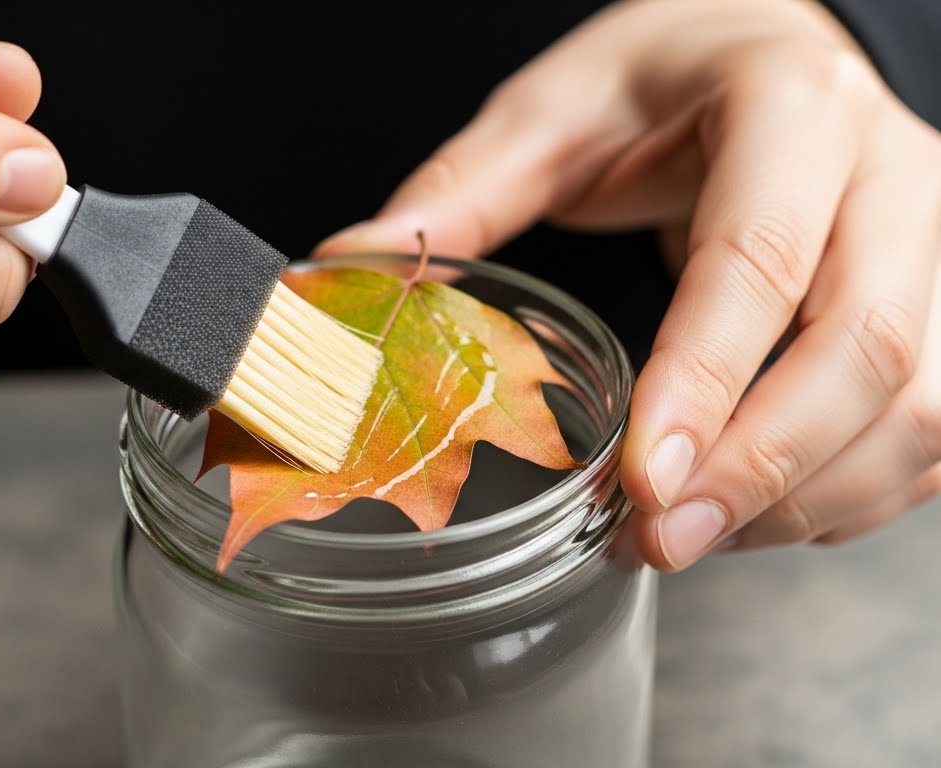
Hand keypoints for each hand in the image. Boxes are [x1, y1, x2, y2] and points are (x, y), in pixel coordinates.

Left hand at [316, 0, 940, 569]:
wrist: (779, 46)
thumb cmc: (674, 73)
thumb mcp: (559, 106)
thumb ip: (465, 189)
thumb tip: (355, 264)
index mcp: (789, 107)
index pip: (759, 259)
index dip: (704, 382)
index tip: (641, 479)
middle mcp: (890, 174)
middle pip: (863, 348)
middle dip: (758, 468)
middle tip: (657, 538)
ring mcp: (935, 245)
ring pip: (916, 406)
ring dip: (803, 498)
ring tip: (688, 540)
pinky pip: (932, 431)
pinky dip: (846, 496)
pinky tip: (757, 516)